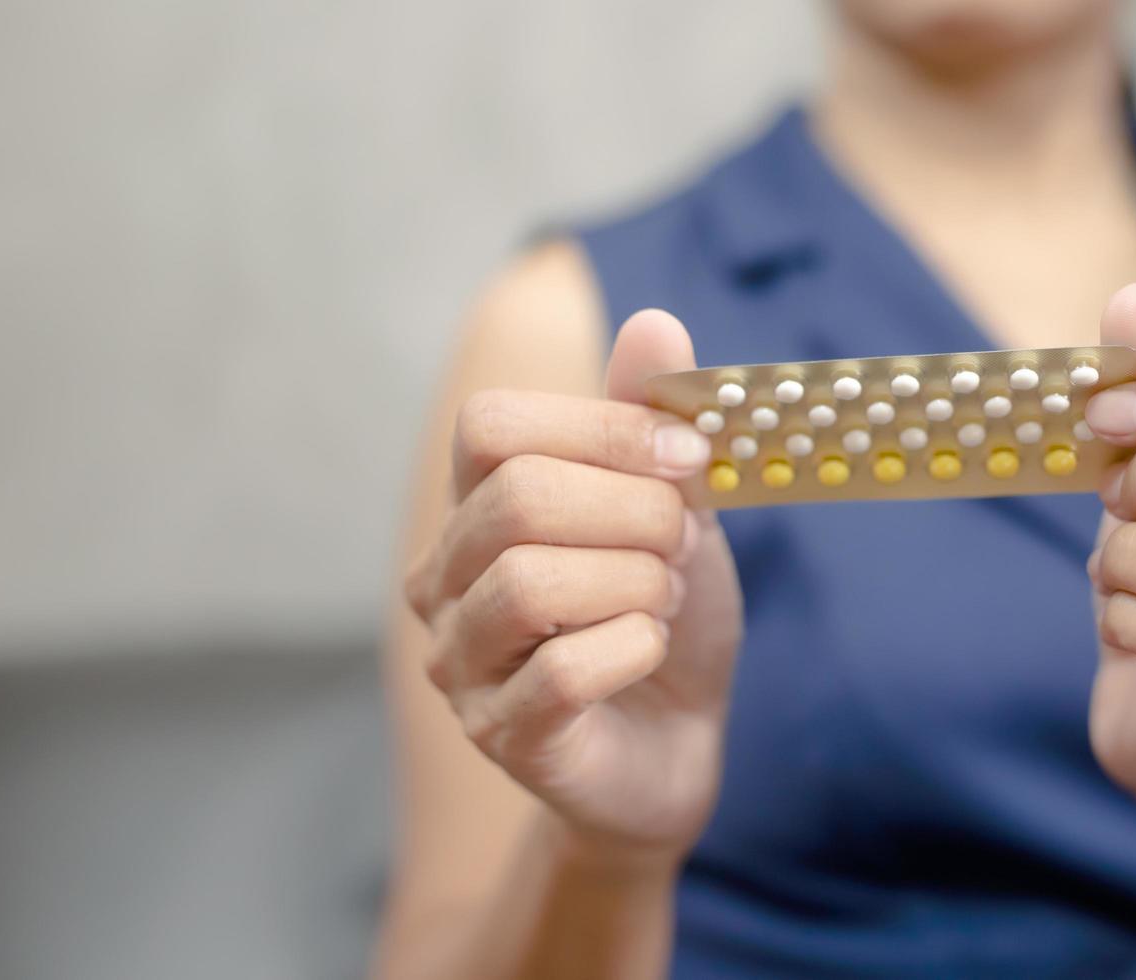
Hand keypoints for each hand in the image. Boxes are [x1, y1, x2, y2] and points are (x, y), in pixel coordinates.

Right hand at [405, 309, 742, 862]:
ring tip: (661, 598)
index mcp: (477, 505)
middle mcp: (445, 578)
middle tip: (678, 547)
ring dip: (632, 583)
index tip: (690, 458)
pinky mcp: (500, 734)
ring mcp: (461, 661)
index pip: (492, 425)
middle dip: (634, 512)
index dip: (602, 429)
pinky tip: (649, 651)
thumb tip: (655, 322)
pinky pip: (561, 673)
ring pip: (529, 584)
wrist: (675, 739)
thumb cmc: (660, 612)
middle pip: (517, 498)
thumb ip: (653, 424)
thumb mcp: (672, 507)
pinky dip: (633, 649)